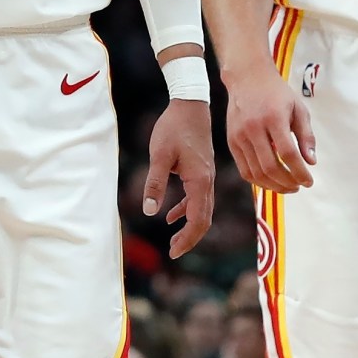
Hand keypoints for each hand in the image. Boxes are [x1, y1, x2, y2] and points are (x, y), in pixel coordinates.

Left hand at [142, 98, 216, 257]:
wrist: (190, 105)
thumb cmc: (174, 128)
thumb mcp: (159, 156)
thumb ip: (155, 183)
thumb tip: (150, 211)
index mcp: (200, 180)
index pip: (198, 219)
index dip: (187, 238)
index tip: (174, 252)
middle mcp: (207, 181)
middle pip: (204, 219)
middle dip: (190, 238)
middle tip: (173, 253)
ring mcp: (206, 176)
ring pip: (202, 210)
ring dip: (189, 226)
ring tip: (173, 241)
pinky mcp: (201, 170)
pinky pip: (197, 197)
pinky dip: (186, 210)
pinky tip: (171, 216)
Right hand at [222, 65, 314, 192]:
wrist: (247, 79)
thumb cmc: (276, 93)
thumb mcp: (298, 109)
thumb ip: (306, 136)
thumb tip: (311, 162)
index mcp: (273, 118)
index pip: (287, 153)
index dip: (300, 172)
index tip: (309, 181)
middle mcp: (253, 129)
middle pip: (270, 167)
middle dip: (287, 182)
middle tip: (299, 186)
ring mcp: (239, 137)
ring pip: (256, 172)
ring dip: (274, 185)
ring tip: (287, 187)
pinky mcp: (231, 142)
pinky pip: (244, 169)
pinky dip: (258, 180)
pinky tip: (271, 181)